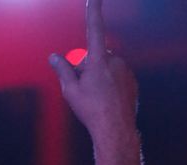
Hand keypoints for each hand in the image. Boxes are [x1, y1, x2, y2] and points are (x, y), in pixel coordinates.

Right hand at [49, 0, 137, 140]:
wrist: (116, 131)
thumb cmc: (92, 111)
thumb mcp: (71, 91)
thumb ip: (62, 70)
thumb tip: (54, 57)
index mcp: (98, 60)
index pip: (94, 29)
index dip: (94, 10)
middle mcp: (115, 61)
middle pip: (96, 57)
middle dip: (88, 68)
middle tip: (84, 90)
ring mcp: (126, 71)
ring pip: (107, 68)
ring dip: (100, 78)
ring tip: (97, 99)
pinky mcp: (132, 82)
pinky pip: (117, 79)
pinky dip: (111, 86)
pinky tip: (107, 102)